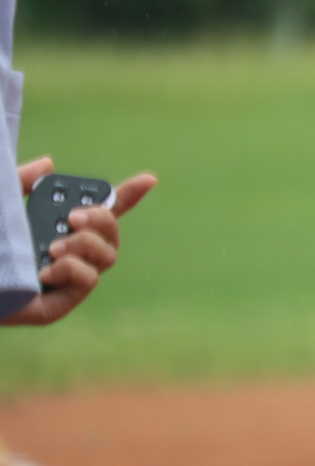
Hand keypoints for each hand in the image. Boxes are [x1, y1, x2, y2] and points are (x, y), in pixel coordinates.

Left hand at [4, 157, 157, 326]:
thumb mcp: (3, 206)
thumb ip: (23, 183)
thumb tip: (48, 164)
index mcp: (57, 228)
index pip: (103, 211)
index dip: (129, 195)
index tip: (149, 179)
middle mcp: (70, 253)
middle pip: (112, 232)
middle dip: (101, 219)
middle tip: (73, 218)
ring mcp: (70, 279)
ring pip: (107, 255)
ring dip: (85, 244)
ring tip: (54, 248)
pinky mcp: (62, 302)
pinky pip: (89, 279)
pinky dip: (72, 269)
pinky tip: (45, 271)